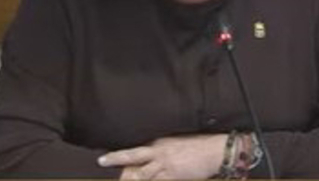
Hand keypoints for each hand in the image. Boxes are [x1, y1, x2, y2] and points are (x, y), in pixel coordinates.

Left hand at [98, 134, 227, 179]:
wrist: (216, 150)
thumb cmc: (201, 146)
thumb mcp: (180, 143)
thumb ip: (165, 150)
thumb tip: (154, 157)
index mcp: (161, 141)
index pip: (137, 149)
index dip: (122, 154)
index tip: (108, 156)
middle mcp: (159, 150)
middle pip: (132, 156)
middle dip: (115, 159)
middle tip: (101, 161)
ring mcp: (164, 163)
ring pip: (140, 174)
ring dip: (130, 179)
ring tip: (121, 180)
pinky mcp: (172, 175)